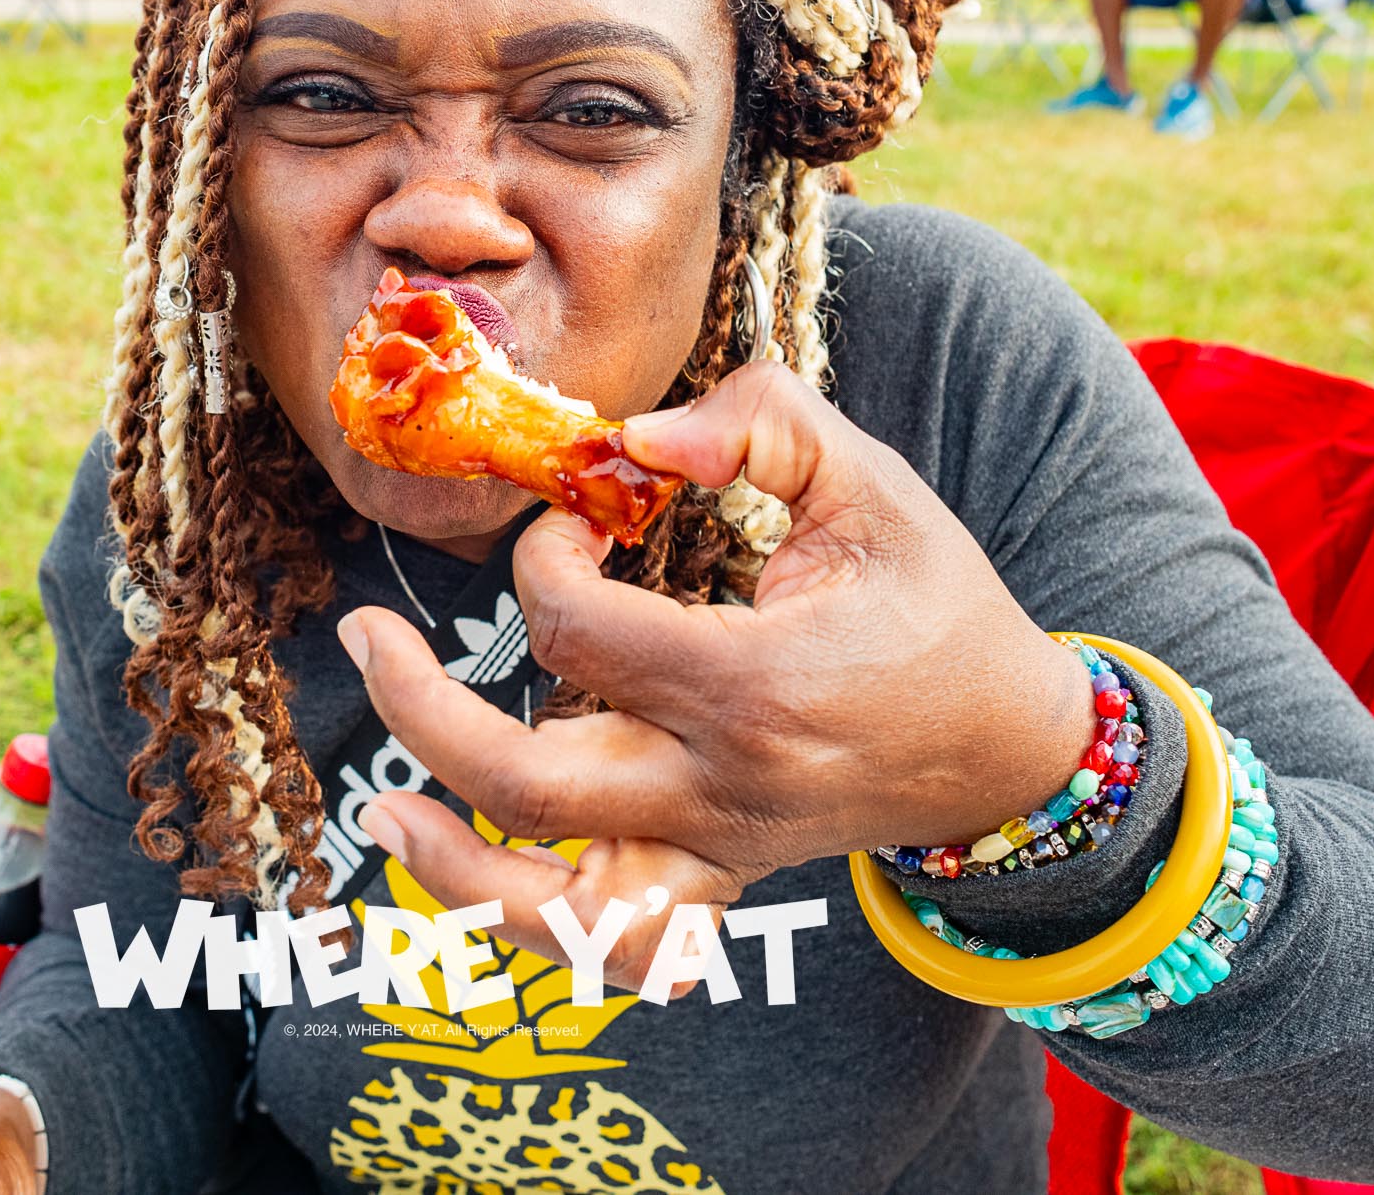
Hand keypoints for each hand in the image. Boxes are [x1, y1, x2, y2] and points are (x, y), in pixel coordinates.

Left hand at [342, 360, 1096, 990]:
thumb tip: (636, 436)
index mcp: (751, 685)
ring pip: (553, 908)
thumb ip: (761, 426)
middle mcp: (720, 789)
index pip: (578, 632)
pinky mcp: (718, 883)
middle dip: (418, 707)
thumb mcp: (872, 486)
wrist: (1011, 745)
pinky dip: (542, 934)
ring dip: (450, 869)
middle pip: (524, 782)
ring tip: (379, 809)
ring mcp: (715, 853)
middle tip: (362, 633)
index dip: (545, 553)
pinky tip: (483, 886)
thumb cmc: (936, 606)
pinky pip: (617, 946)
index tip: (581, 513)